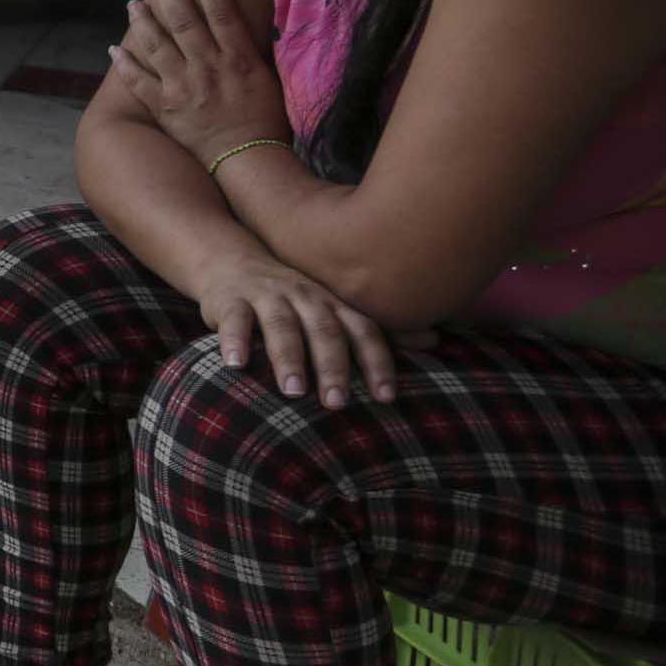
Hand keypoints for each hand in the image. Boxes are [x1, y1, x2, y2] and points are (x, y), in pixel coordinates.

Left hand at [112, 0, 291, 166]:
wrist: (248, 160)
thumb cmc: (265, 123)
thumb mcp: (270, 82)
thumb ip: (253, 54)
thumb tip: (247, 28)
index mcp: (238, 59)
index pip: (222, 13)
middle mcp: (209, 68)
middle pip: (184, 21)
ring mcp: (183, 87)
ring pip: (157, 45)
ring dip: (142, 21)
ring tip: (132, 4)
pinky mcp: (165, 107)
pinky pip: (138, 82)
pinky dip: (124, 64)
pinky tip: (114, 49)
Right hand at [196, 251, 397, 407]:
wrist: (230, 261)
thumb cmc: (289, 297)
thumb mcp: (333, 309)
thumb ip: (373, 330)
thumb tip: (435, 339)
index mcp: (333, 304)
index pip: (363, 332)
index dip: (376, 363)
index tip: (386, 398)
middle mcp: (305, 297)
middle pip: (324, 331)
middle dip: (333, 367)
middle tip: (338, 404)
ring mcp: (266, 296)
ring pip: (281, 325)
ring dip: (288, 357)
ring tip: (293, 390)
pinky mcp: (230, 300)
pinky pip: (234, 319)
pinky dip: (234, 341)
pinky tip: (235, 364)